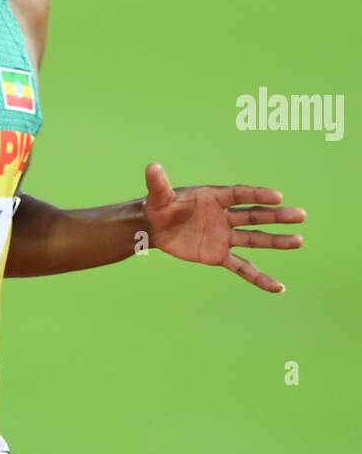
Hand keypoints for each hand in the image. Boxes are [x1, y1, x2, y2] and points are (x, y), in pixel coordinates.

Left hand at [143, 162, 304, 293]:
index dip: (258, 195)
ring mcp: (224, 236)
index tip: (278, 196)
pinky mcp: (218, 255)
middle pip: (255, 216)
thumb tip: (152, 167)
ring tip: (299, 241)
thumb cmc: (158, 207)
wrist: (155, 227)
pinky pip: (242, 267)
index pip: (240, 195)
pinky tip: (277, 287)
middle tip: (300, 215)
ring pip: (254, 240)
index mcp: (214, 198)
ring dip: (276, 241)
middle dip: (277, 216)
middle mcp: (224, 216)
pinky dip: (259, 277)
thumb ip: (158, 183)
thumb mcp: (157, 196)